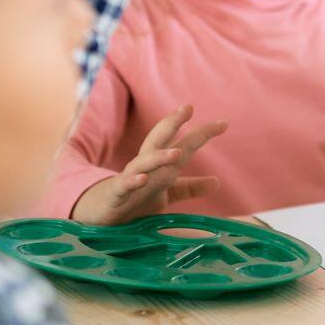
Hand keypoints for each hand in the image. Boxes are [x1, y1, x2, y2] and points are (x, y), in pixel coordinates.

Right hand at [70, 104, 226, 224]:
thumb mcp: (166, 194)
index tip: (224, 123)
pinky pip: (123, 186)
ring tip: (177, 152)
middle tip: (188, 108)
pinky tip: (142, 178)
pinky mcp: (116, 196)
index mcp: (158, 165)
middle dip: (171, 124)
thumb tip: (217, 181)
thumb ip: (189, 187)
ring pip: (143, 163)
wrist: (100, 217)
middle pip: (157, 141)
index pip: (182, 145)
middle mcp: (144, 167)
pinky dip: (133, 181)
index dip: (202, 134)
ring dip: (159, 156)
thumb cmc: (134, 202)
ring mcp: (129, 179)